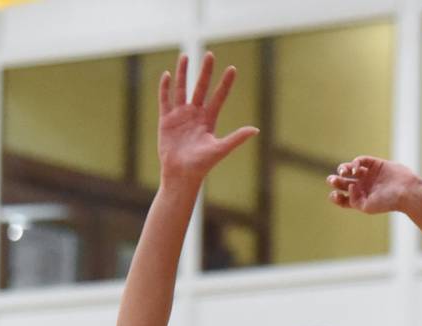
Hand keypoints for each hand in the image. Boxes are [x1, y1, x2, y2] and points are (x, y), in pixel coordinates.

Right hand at [159, 52, 257, 184]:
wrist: (181, 176)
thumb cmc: (201, 166)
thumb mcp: (220, 149)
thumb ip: (236, 138)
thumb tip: (255, 129)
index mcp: (209, 120)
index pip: (219, 97)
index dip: (225, 83)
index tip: (232, 69)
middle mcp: (195, 114)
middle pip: (201, 87)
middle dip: (205, 71)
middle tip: (210, 54)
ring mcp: (180, 116)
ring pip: (182, 89)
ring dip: (183, 73)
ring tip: (185, 56)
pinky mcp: (166, 120)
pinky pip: (165, 100)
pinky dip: (165, 88)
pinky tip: (168, 75)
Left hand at [327, 156, 419, 215]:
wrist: (405, 190)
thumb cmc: (387, 202)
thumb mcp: (367, 207)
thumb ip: (353, 200)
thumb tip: (349, 186)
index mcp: (360, 199)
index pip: (343, 198)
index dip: (336, 197)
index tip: (334, 195)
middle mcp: (363, 187)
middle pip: (344, 183)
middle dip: (336, 181)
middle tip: (331, 180)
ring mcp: (368, 175)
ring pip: (350, 170)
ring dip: (343, 169)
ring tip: (343, 172)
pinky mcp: (375, 164)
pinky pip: (361, 161)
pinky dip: (356, 163)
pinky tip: (355, 169)